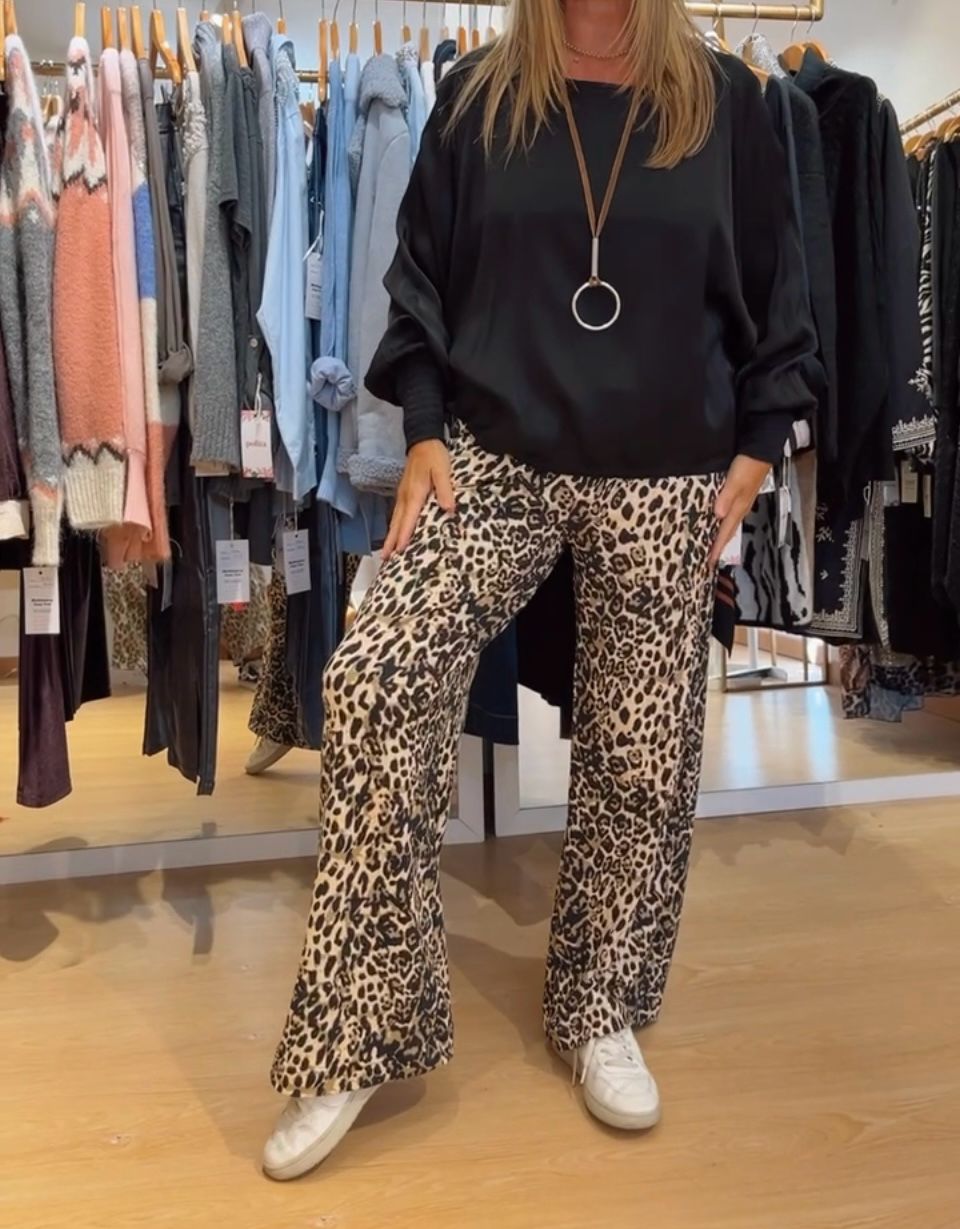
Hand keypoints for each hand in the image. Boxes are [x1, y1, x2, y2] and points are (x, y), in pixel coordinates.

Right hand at [382, 440, 455, 560]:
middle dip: (391, 541)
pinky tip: (394, 533)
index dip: (404, 535)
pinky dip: (394, 526)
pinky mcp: (404, 493)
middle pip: (397, 523)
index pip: (409, 518)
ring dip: (390, 536)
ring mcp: (403, 494)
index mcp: (415, 493)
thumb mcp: (443, 470)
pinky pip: (397, 513)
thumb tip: (448, 509)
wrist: (423, 440)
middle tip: (385, 558)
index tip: (399, 550)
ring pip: (395, 519)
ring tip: (385, 552)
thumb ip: (445, 490)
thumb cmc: (434, 455)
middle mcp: (406, 496)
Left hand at [708, 454, 772, 567]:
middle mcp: (741, 507)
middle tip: (710, 559)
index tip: (710, 562)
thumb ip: (726, 498)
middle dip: (719, 545)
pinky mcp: (741, 494)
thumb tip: (718, 516)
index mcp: (739, 507)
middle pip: (728, 531)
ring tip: (713, 545)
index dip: (717, 547)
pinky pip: (730, 514)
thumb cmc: (748, 465)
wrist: (760, 450)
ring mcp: (742, 501)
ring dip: (722, 535)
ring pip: (730, 524)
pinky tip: (719, 520)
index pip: (725, 532)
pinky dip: (724, 522)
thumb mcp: (735, 482)